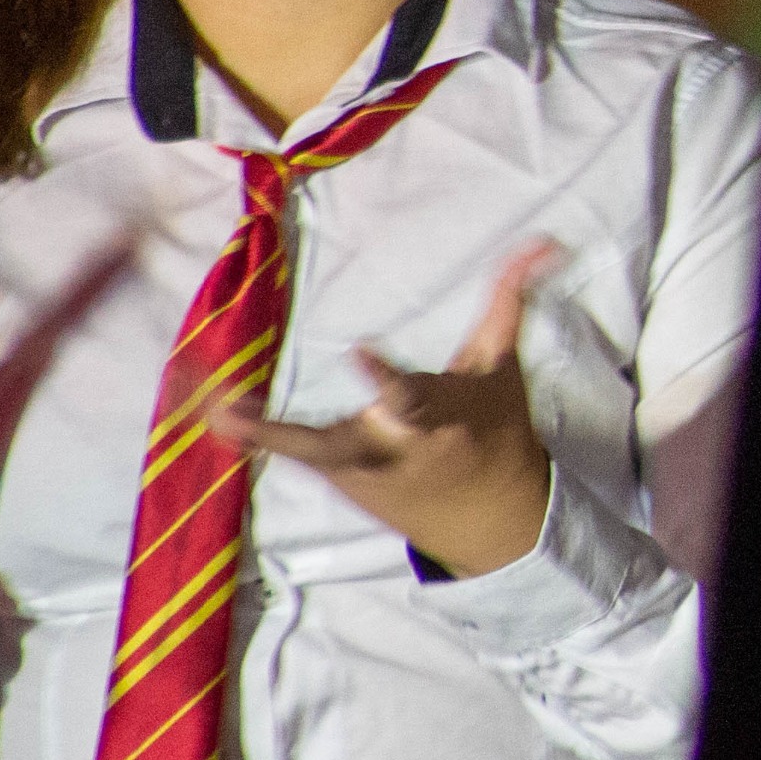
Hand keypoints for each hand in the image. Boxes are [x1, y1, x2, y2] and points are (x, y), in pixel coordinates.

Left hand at [213, 243, 558, 578]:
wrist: (493, 520)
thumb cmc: (497, 428)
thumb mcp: (503, 365)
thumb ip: (511, 299)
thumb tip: (546, 239)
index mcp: (439, 417)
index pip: (408, 397)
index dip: (383, 379)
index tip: (359, 353)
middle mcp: (393, 448)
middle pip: (339, 444)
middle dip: (292, 436)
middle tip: (231, 415)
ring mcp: (363, 471)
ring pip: (308, 453)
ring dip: (258, 433)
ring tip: (214, 412)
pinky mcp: (344, 481)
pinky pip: (300, 457)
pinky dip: (258, 438)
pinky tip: (215, 414)